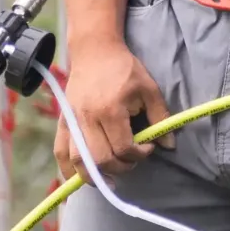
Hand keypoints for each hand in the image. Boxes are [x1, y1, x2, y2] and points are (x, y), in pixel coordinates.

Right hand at [53, 38, 172, 180]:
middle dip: (120, 167)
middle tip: (131, 160)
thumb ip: (161, 118)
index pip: (123, 148)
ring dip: (95, 176)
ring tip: (109, 179)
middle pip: (101, 159)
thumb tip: (169, 145)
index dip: (139, 155)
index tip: (148, 148)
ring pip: (79, 160)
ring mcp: (72, 120)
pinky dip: (67, 170)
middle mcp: (87, 118)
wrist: (94, 51)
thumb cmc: (125, 69)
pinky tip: (79, 179)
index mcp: (110, 110)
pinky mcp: (63, 121)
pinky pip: (60, 152)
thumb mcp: (149, 89)